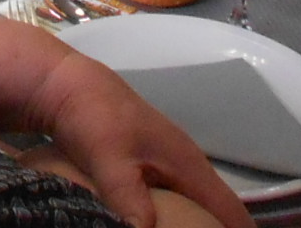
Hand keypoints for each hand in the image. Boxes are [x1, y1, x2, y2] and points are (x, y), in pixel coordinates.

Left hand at [26, 51, 250, 227]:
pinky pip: (174, 199)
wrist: (70, 87)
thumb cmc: (95, 119)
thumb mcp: (111, 161)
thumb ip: (130, 198)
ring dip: (198, 224)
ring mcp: (168, 163)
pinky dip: (177, 216)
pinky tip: (165, 225)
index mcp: (189, 165)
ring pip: (195, 204)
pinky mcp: (149, 166)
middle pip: (216, 210)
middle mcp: (187, 165)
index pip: (231, 210)